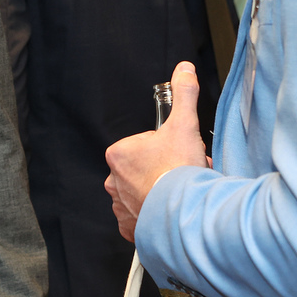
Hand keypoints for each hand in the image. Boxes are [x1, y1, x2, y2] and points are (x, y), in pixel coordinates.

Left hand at [105, 61, 210, 241]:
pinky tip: (168, 211)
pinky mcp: (128, 227)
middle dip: (163, 171)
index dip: (167, 148)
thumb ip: (184, 94)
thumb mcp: (184, 124)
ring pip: (143, 193)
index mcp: (119, 154)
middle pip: (144, 169)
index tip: (178, 155)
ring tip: (177, 193)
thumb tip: (183, 69)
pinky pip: (140, 217)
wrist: (183, 211)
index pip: (145, 145)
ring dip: (159, 192)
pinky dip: (153, 215)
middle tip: (181, 174)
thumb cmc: (179, 170)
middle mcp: (113, 180)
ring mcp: (119, 205)